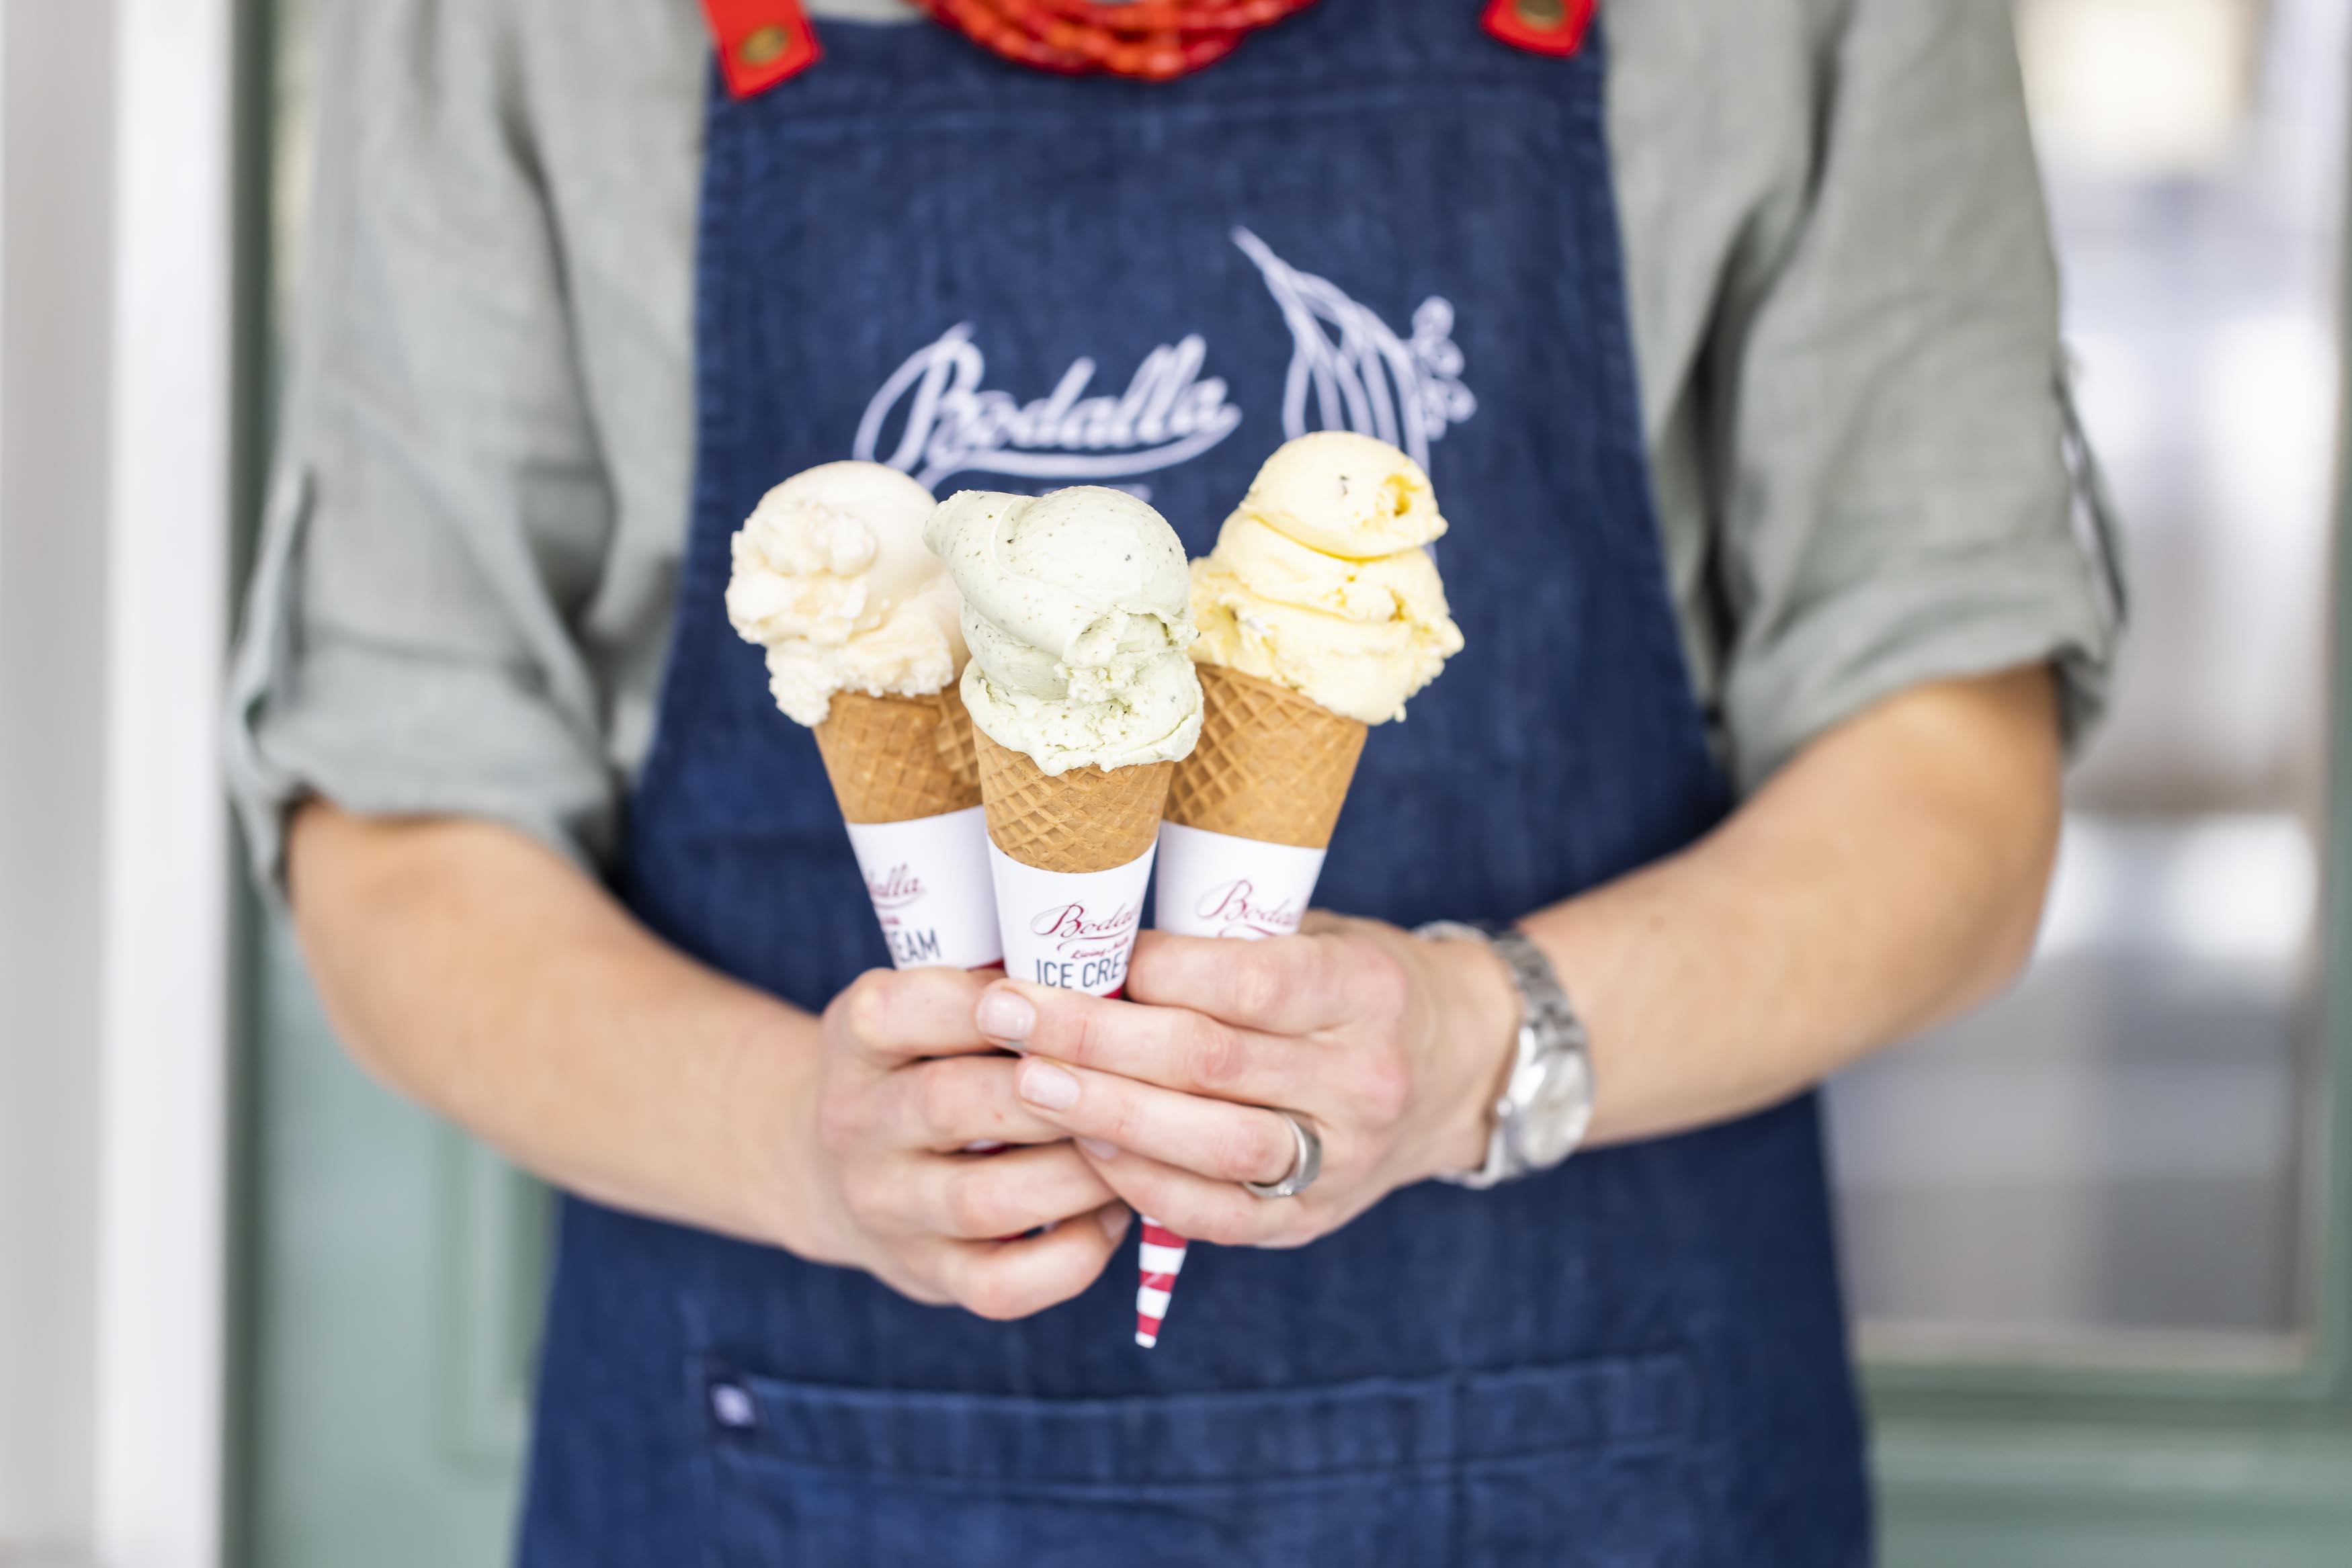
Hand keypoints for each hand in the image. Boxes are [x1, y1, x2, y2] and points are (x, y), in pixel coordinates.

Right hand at [804, 966, 1133, 1317]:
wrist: (836, 1166)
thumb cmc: (925, 1061)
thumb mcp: (927, 1005)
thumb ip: (1000, 990)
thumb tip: (1119, 980)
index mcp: (857, 1037)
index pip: (910, 1009)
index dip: (1001, 1005)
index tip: (1076, 998)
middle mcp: (854, 1124)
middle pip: (953, 1103)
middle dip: (1057, 1090)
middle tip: (1138, 1078)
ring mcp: (887, 1208)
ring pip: (988, 1200)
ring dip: (1081, 1173)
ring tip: (1142, 1147)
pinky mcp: (926, 1276)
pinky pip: (1004, 1284)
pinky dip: (1075, 1253)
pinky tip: (1116, 1214)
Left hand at [970, 916, 1518, 1247]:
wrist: (1458, 1070)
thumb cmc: (1357, 984)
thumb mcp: (1319, 936)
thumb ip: (1228, 946)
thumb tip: (1093, 942)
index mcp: (1366, 990)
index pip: (1246, 981)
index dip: (1152, 971)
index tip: (1075, 953)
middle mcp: (1364, 1079)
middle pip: (1209, 1062)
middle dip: (1093, 1037)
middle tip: (1007, 1012)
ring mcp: (1342, 1160)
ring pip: (1208, 1145)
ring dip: (1105, 1113)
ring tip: (1028, 1082)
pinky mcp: (1312, 1219)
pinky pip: (1213, 1214)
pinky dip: (1140, 1183)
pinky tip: (1084, 1147)